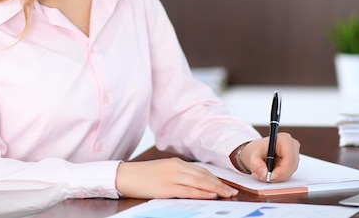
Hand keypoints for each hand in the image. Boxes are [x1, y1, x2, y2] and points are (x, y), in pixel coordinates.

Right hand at [116, 158, 238, 198]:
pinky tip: (210, 195)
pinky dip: (201, 193)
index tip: (227, 186)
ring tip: (227, 195)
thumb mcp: (163, 171)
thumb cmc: (143, 176)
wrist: (124, 176)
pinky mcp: (166, 187)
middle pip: (203, 176)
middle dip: (220, 184)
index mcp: (176, 163)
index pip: (201, 171)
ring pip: (199, 183)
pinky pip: (188, 191)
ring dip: (215, 189)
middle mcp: (176, 167)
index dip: (216, 179)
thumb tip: (196, 184)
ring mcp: (171, 177)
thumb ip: (179, 175)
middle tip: (233, 192)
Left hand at [239, 133, 299, 182]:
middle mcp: (292, 145)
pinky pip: (289, 173)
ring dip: (277, 177)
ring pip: (290, 171)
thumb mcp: (252, 157)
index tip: (271, 177)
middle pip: (291, 166)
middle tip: (264, 178)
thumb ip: (256, 165)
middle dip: (278, 175)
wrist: (255, 152)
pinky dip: (279, 176)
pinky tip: (269, 173)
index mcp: (284, 139)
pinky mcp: (293, 161)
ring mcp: (294, 154)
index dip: (282, 170)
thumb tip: (264, 173)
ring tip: (264, 174)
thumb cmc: (255, 151)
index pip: (289, 158)